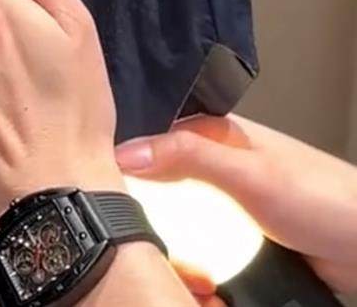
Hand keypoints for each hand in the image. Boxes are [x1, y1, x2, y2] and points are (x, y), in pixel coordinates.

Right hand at [116, 113, 356, 298]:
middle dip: (151, 224)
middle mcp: (219, 171)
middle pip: (162, 195)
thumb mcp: (250, 175)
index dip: (124, 168)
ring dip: (176, 256)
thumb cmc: (324, 200)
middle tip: (142, 248)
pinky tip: (196, 288)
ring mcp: (231, 211)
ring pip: (182, 233)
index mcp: (216, 137)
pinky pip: (205, 261)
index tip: (103, 194)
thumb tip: (125, 150)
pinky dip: (198, 276)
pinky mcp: (243, 248)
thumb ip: (189, 157)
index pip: (152, 146)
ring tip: (176, 275)